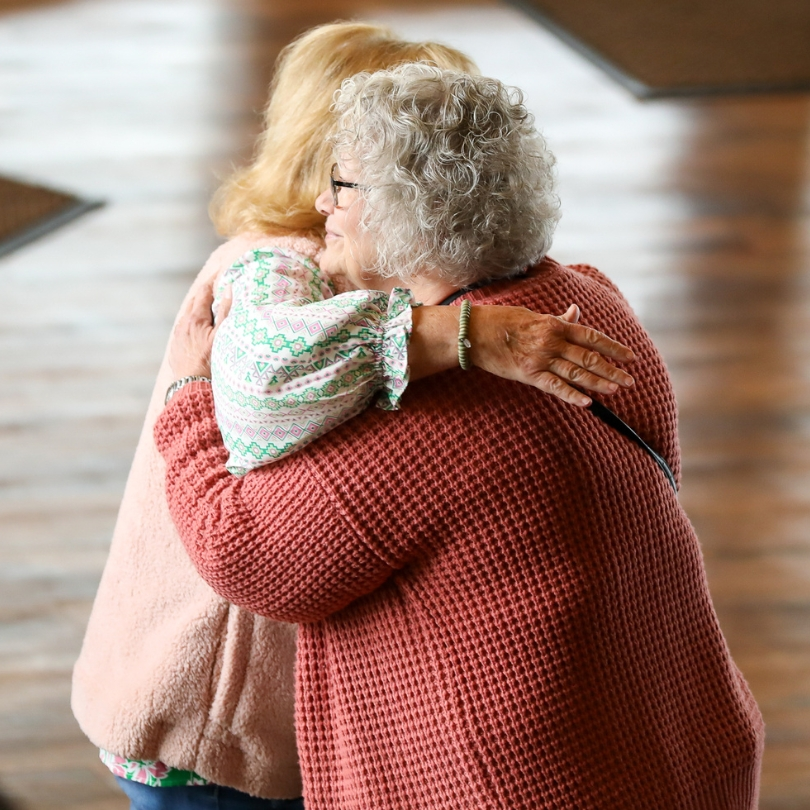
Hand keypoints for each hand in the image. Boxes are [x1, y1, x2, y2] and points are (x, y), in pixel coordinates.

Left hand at [168, 281, 231, 378]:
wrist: (193, 388)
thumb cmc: (211, 363)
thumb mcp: (222, 336)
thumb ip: (225, 311)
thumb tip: (228, 288)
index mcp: (195, 319)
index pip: (204, 292)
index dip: (213, 280)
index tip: (221, 272)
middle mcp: (183, 324)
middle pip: (193, 301)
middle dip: (204, 292)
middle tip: (215, 286)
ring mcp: (178, 337)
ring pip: (187, 315)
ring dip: (198, 308)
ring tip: (209, 306)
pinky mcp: (176, 348)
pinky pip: (184, 328)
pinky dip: (193, 322)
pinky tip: (200, 329)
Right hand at [469, 304, 634, 406]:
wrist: (476, 332)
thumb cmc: (504, 321)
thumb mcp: (534, 315)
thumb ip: (558, 319)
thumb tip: (576, 311)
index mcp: (555, 325)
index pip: (592, 337)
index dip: (613, 348)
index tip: (630, 356)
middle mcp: (552, 342)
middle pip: (589, 358)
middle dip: (612, 370)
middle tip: (631, 380)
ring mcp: (541, 359)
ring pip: (576, 373)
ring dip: (598, 382)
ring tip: (616, 389)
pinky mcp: (529, 374)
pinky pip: (554, 387)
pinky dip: (571, 395)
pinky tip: (587, 403)